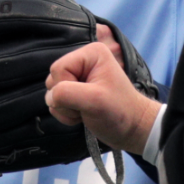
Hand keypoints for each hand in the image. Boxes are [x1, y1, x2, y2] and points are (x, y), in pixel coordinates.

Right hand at [45, 25, 160, 154]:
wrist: (132, 129)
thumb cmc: (119, 112)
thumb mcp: (94, 101)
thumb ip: (67, 94)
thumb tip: (50, 97)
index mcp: (90, 54)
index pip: (58, 68)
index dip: (65, 88)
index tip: (85, 99)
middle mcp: (83, 61)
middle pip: (53, 79)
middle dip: (64, 99)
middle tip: (86, 107)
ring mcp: (78, 77)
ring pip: (52, 91)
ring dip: (65, 108)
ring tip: (85, 111)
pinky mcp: (76, 91)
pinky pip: (56, 101)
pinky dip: (65, 113)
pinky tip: (81, 115)